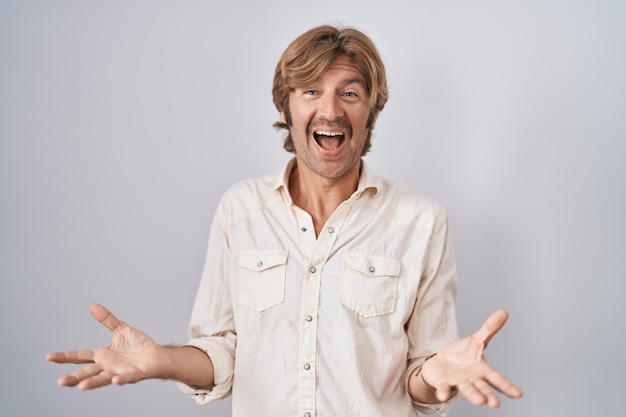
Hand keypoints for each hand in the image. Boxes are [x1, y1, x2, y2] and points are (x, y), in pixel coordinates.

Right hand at [46, 303, 168, 389]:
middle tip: (61, 381)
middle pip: (88, 372)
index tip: (49, 356)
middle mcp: (109, 366)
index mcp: (103, 355)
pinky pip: (127, 377)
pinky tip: (116, 380)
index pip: (80, 356)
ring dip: (93, 383)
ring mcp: (120, 371)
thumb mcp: (121, 329)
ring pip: (104, 379)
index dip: (65, 356)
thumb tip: (92, 305)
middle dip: (75, 377)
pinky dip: (121, 379)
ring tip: (81, 387)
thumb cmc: (139, 345)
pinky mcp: (135, 375)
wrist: (158, 356)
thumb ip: (107, 319)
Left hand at [420, 309, 522, 407]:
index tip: (518, 394)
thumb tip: (504, 311)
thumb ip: (489, 329)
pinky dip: (444, 391)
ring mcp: (457, 382)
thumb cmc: (462, 356)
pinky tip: (443, 395)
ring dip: (472, 395)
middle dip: (488, 395)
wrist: (440, 363)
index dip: (507, 386)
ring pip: (466, 389)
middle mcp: (472, 380)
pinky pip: (443, 388)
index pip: (497, 379)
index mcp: (483, 371)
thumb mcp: (476, 341)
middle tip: (495, 404)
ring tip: (480, 401)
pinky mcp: (442, 382)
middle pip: (482, 388)